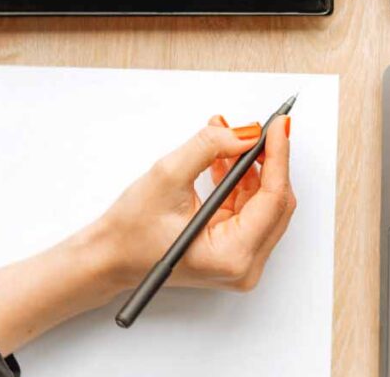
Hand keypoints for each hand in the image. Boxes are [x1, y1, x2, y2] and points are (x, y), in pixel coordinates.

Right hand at [98, 114, 295, 291]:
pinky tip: (227, 160)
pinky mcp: (235, 249)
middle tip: (259, 128)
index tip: (278, 126)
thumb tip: (245, 132)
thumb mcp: (167, 177)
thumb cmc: (131, 231)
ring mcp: (241, 259)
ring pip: (265, 202)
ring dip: (253, 168)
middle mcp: (243, 265)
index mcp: (231, 255)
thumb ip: (209, 149)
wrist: (111, 256)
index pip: (273, 199)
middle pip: (276, 202)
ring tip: (231, 140)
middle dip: (268, 160)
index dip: (278, 156)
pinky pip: (251, 208)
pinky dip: (242, 181)